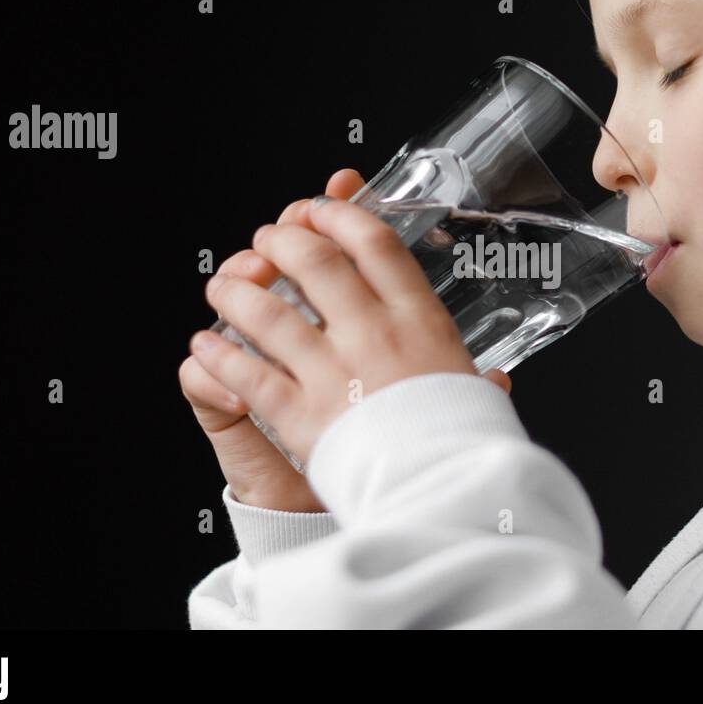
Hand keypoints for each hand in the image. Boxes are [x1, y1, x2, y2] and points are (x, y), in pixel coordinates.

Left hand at [182, 168, 510, 511]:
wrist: (442, 495)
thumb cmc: (463, 445)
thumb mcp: (476, 396)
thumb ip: (477, 382)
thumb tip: (497, 381)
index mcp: (420, 320)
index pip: (374, 243)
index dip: (339, 215)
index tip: (320, 208)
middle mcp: (373, 334)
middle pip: (314, 261)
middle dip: (281, 240)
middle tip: (267, 240)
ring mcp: (332, 372)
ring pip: (266, 310)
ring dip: (235, 291)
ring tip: (223, 286)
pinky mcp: (299, 413)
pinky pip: (246, 372)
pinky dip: (218, 355)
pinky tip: (205, 346)